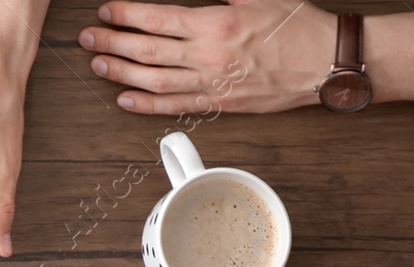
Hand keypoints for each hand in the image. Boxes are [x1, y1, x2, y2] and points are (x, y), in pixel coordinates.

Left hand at [80, 0, 335, 114]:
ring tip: (99, 64)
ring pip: (153, 80)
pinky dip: (145, 105)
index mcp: (216, 23)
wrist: (325, 64)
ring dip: (121, 72)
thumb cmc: (298, 27)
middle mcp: (208, 55)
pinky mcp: (219, 104)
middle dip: (113, 42)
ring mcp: (211, 82)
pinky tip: (124, 99)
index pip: (158, 18)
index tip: (106, 11)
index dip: (127, 15)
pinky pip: (174, 107)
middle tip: (88, 38)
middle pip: (147, 50)